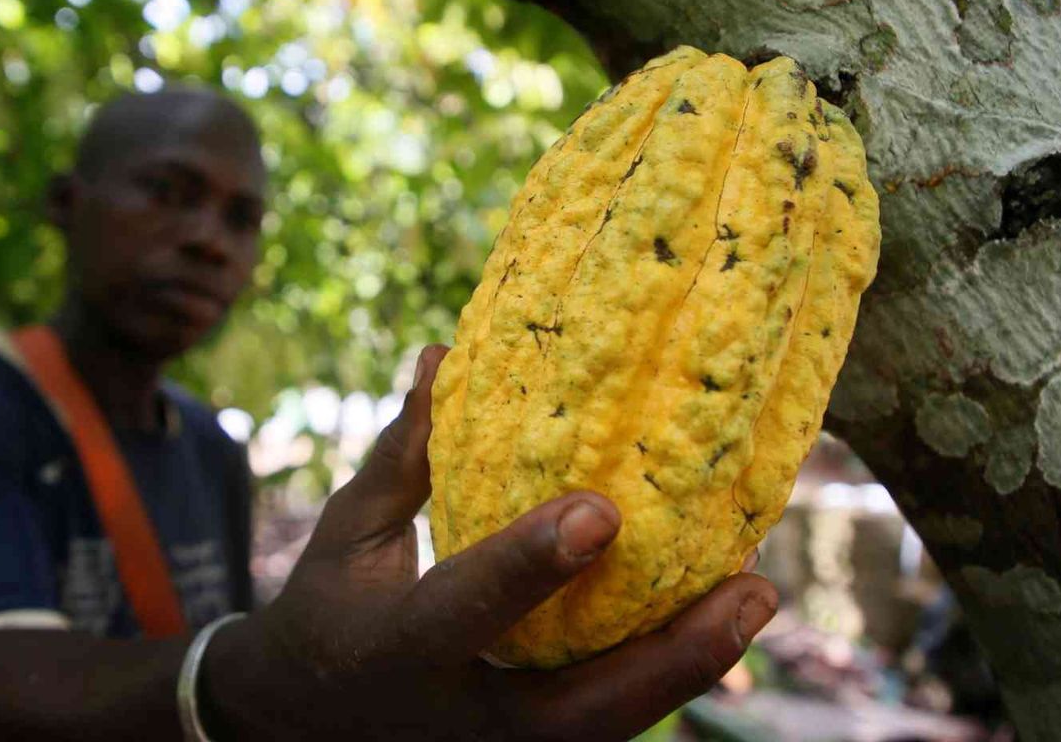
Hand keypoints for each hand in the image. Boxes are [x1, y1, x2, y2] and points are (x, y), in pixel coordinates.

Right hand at [203, 345, 777, 740]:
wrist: (304, 722)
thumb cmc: (329, 609)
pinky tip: (717, 616)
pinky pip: (606, 723)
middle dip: (669, 661)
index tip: (602, 511)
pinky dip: (664, 674)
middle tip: (751, 589)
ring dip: (688, 670)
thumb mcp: (348, 533)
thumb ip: (403, 456)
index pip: (466, 609)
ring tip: (756, 595)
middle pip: (576, 715)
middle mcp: (456, 717)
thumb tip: (445, 356)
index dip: (530, 564)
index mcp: (396, 650)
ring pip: (608, 730)